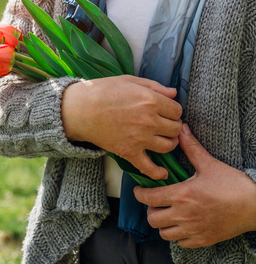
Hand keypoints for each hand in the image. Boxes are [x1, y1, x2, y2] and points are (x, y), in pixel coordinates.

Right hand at [61, 75, 182, 179]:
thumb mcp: (129, 81)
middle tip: (164, 126)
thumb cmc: (101, 91)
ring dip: (168, 144)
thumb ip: (154, 86)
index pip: (177, 111)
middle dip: (172, 127)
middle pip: (175, 129)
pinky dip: (157, 172)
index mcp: (151, 101)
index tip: (166, 113)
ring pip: (168, 146)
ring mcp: (140, 138)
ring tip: (162, 140)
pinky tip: (162, 173)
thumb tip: (173, 93)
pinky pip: (148, 167)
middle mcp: (149, 121)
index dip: (173, 111)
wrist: (78, 110)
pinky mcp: (128, 152)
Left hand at [134, 124, 255, 247]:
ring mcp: (192, 229)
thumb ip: (191, 147)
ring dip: (163, 223)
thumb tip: (181, 129)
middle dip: (150, 209)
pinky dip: (177, 235)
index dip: (139, 193)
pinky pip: (180, 243)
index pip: (148, 198)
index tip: (140, 190)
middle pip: (152, 218)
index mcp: (181, 195)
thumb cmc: (233, 185)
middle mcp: (183, 214)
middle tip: (156, 202)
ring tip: (168, 214)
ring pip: (164, 233)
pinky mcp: (203, 240)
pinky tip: (182, 224)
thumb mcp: (209, 164)